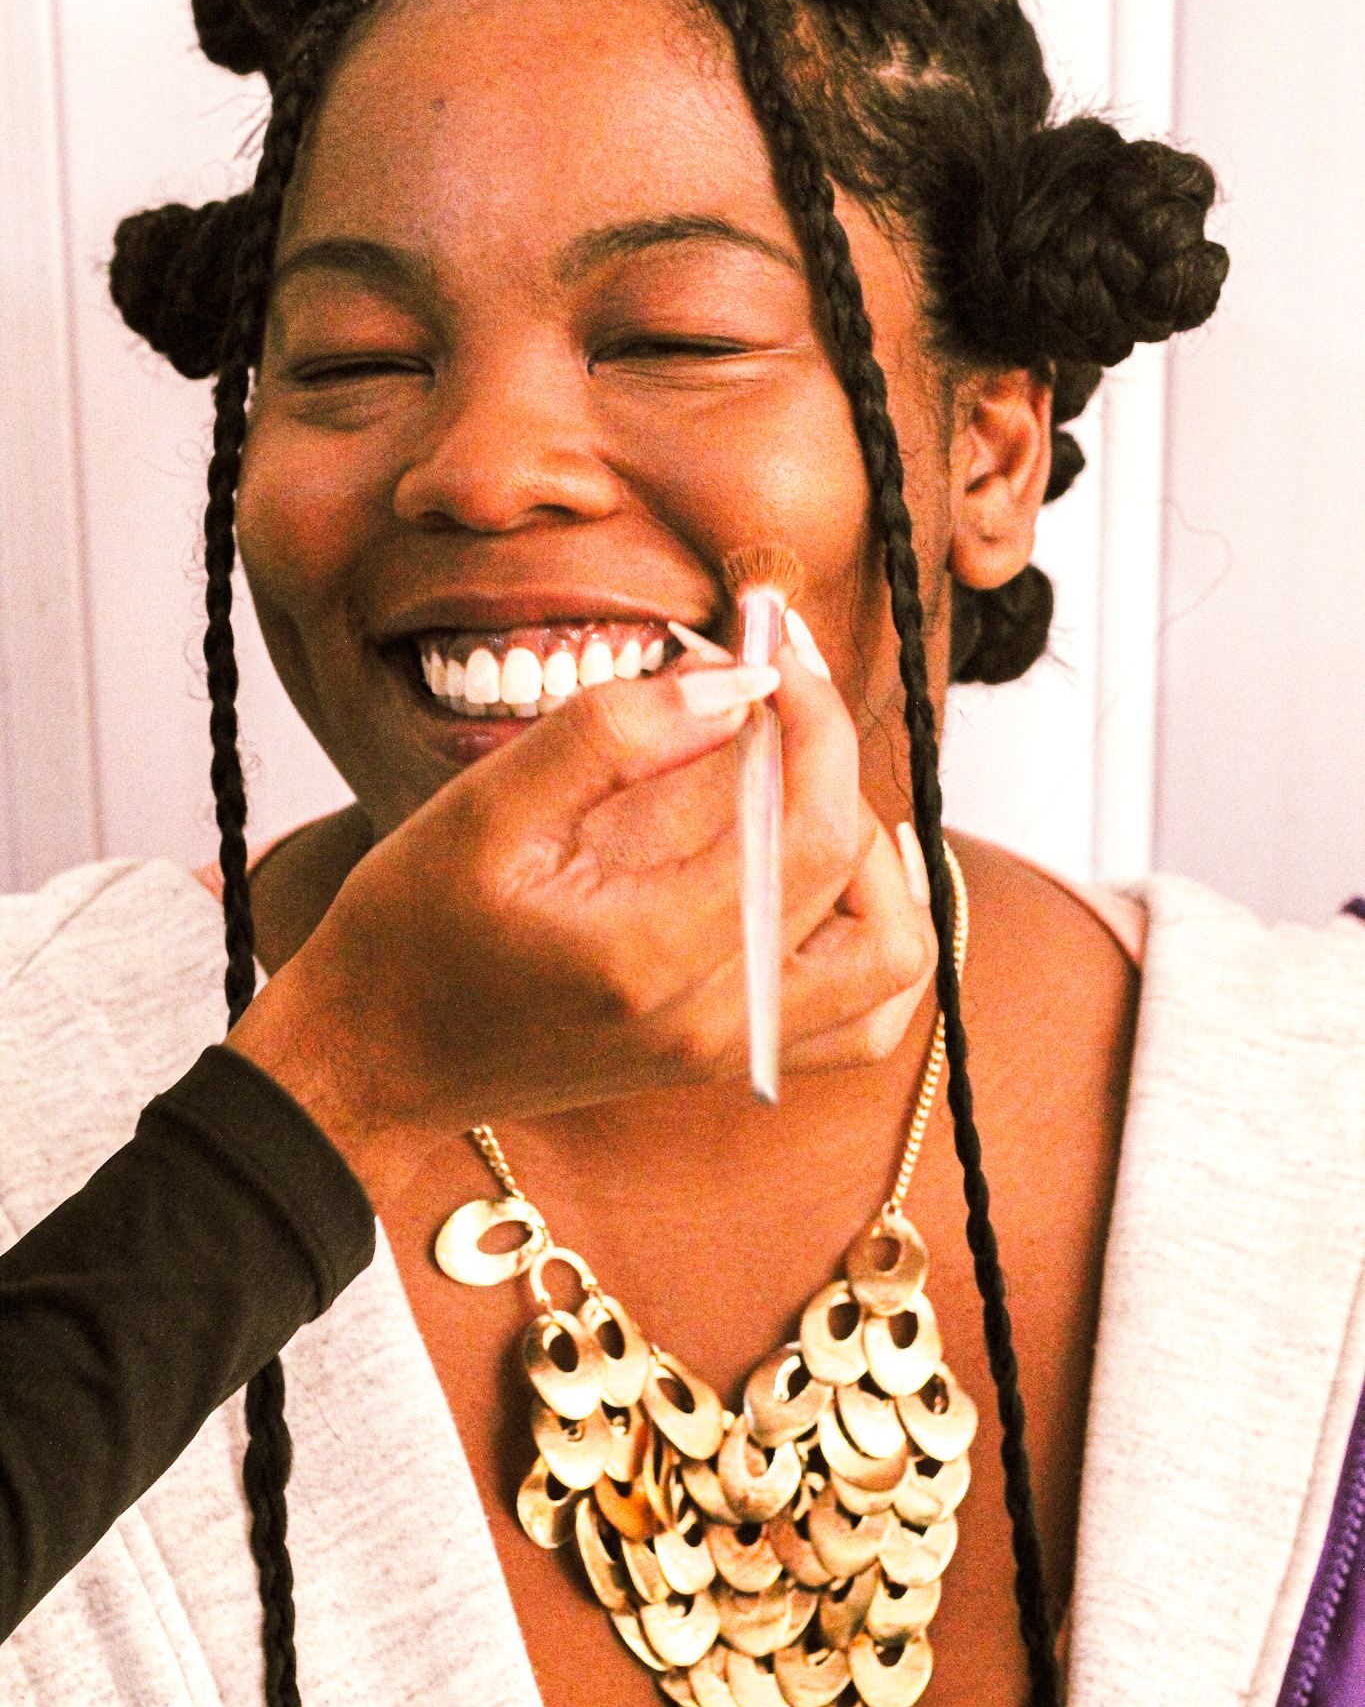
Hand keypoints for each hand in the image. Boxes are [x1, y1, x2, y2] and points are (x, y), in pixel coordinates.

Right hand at [228, 643, 936, 1184]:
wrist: (372, 1058)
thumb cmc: (409, 932)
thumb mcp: (486, 808)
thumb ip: (612, 733)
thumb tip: (736, 681)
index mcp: (652, 953)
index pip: (808, 825)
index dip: (815, 717)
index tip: (776, 648)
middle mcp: (712, 1020)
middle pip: (856, 875)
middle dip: (832, 756)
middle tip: (775, 690)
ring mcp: (728, 1050)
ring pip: (889, 958)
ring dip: (875, 859)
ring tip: (807, 785)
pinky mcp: (726, 1057)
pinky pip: (860, 1017)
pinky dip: (873, 940)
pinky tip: (828, 875)